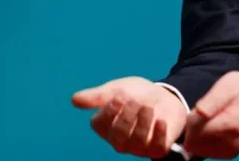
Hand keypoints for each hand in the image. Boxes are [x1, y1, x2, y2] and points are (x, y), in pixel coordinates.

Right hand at [72, 76, 187, 157]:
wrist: (164, 95)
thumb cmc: (135, 94)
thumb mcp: (116, 90)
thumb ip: (97, 96)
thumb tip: (74, 99)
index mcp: (106, 127)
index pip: (100, 125)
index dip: (109, 112)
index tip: (118, 97)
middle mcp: (120, 140)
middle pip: (118, 135)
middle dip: (126, 116)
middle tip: (134, 100)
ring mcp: (138, 146)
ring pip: (137, 141)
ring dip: (143, 123)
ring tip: (148, 106)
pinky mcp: (157, 148)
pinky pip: (157, 148)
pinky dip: (159, 134)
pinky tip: (161, 121)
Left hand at [182, 71, 238, 158]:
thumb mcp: (227, 85)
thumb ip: (212, 100)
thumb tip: (199, 113)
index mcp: (230, 125)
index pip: (194, 132)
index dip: (192, 119)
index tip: (202, 107)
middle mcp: (231, 144)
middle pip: (193, 143)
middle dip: (194, 128)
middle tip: (206, 112)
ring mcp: (230, 151)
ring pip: (196, 149)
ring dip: (198, 134)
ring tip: (211, 118)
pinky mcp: (229, 154)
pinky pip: (204, 151)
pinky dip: (204, 139)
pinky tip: (214, 126)